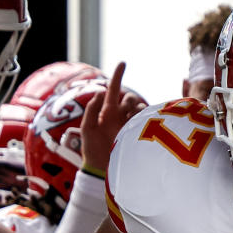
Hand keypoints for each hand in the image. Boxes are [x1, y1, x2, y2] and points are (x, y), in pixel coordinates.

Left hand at [80, 61, 146, 175]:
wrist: (102, 169)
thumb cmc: (92, 150)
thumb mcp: (86, 129)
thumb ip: (91, 110)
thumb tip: (101, 92)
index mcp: (107, 112)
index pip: (114, 89)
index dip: (118, 76)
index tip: (123, 63)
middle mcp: (120, 116)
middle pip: (130, 98)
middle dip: (130, 100)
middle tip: (125, 112)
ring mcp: (130, 125)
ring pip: (140, 108)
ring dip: (137, 111)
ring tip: (131, 124)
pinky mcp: (139, 134)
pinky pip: (146, 119)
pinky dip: (145, 118)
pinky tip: (140, 126)